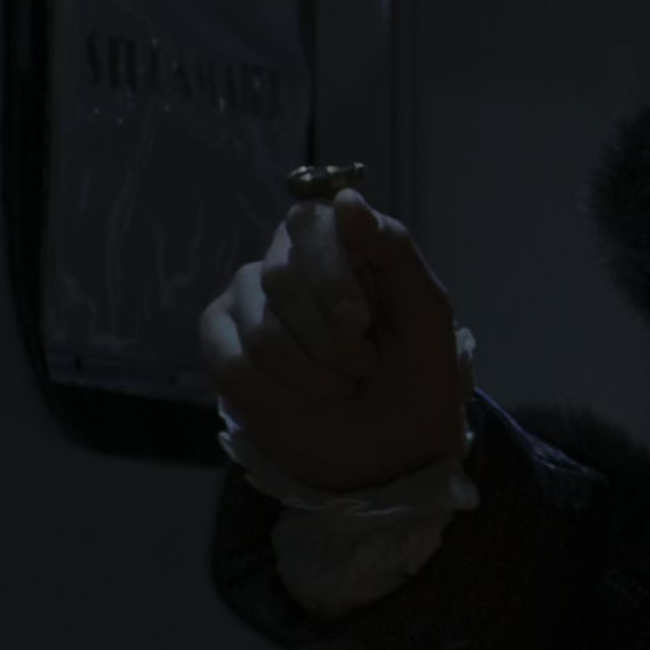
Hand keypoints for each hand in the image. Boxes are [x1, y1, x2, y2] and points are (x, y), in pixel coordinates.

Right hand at [200, 192, 469, 492]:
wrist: (395, 450)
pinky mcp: (222, 349)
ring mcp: (248, 304)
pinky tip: (301, 402)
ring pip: (261, 329)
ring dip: (311, 374)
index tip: (361, 323)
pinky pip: (231, 364)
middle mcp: (287, 262)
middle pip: (281, 277)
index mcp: (339, 243)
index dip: (331, 276)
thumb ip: (393, 250)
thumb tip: (343, 198)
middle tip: (362, 364)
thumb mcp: (426, 313)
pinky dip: (277, 395)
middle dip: (330, 338)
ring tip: (339, 385)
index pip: (307, 221)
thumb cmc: (416, 376)